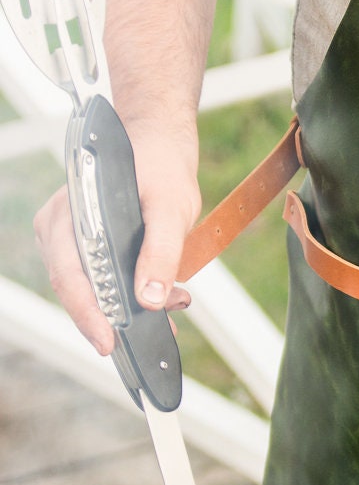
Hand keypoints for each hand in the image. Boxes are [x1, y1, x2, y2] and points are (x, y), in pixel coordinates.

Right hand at [34, 119, 199, 356]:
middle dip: (112, 317)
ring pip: (90, 287)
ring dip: (126, 307)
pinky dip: (128, 293)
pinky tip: (162, 300)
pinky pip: (100, 278)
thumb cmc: (160, 166)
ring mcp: (70, 236)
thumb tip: (149, 300)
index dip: (87, 312)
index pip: (69, 273)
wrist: (159, 142)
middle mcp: (61, 226)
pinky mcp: (87, 245)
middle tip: (149, 338)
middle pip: (75, 287)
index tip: (108, 342)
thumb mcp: (171, 207)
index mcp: (71, 211)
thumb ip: (161, 252)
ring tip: (168, 314)